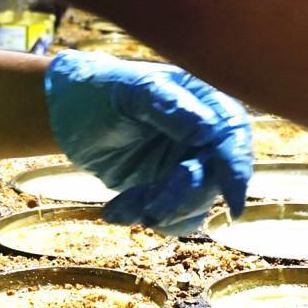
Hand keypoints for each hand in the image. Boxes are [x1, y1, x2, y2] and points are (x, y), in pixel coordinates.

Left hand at [43, 50, 252, 234]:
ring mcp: (187, 165)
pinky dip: (143, 219)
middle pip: (213, 178)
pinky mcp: (168, 190)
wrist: (70, 111)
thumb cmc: (102, 88)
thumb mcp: (132, 90)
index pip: (233, 137)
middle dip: (182, 197)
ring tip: (119, 206)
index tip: (233, 203)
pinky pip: (172, 219)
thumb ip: (169, 105)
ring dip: (159, 212)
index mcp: (206, 103)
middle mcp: (204, 137)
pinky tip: (115, 210)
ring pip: (193, 205)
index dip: (237, 170)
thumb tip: (209, 128)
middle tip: (148, 206)